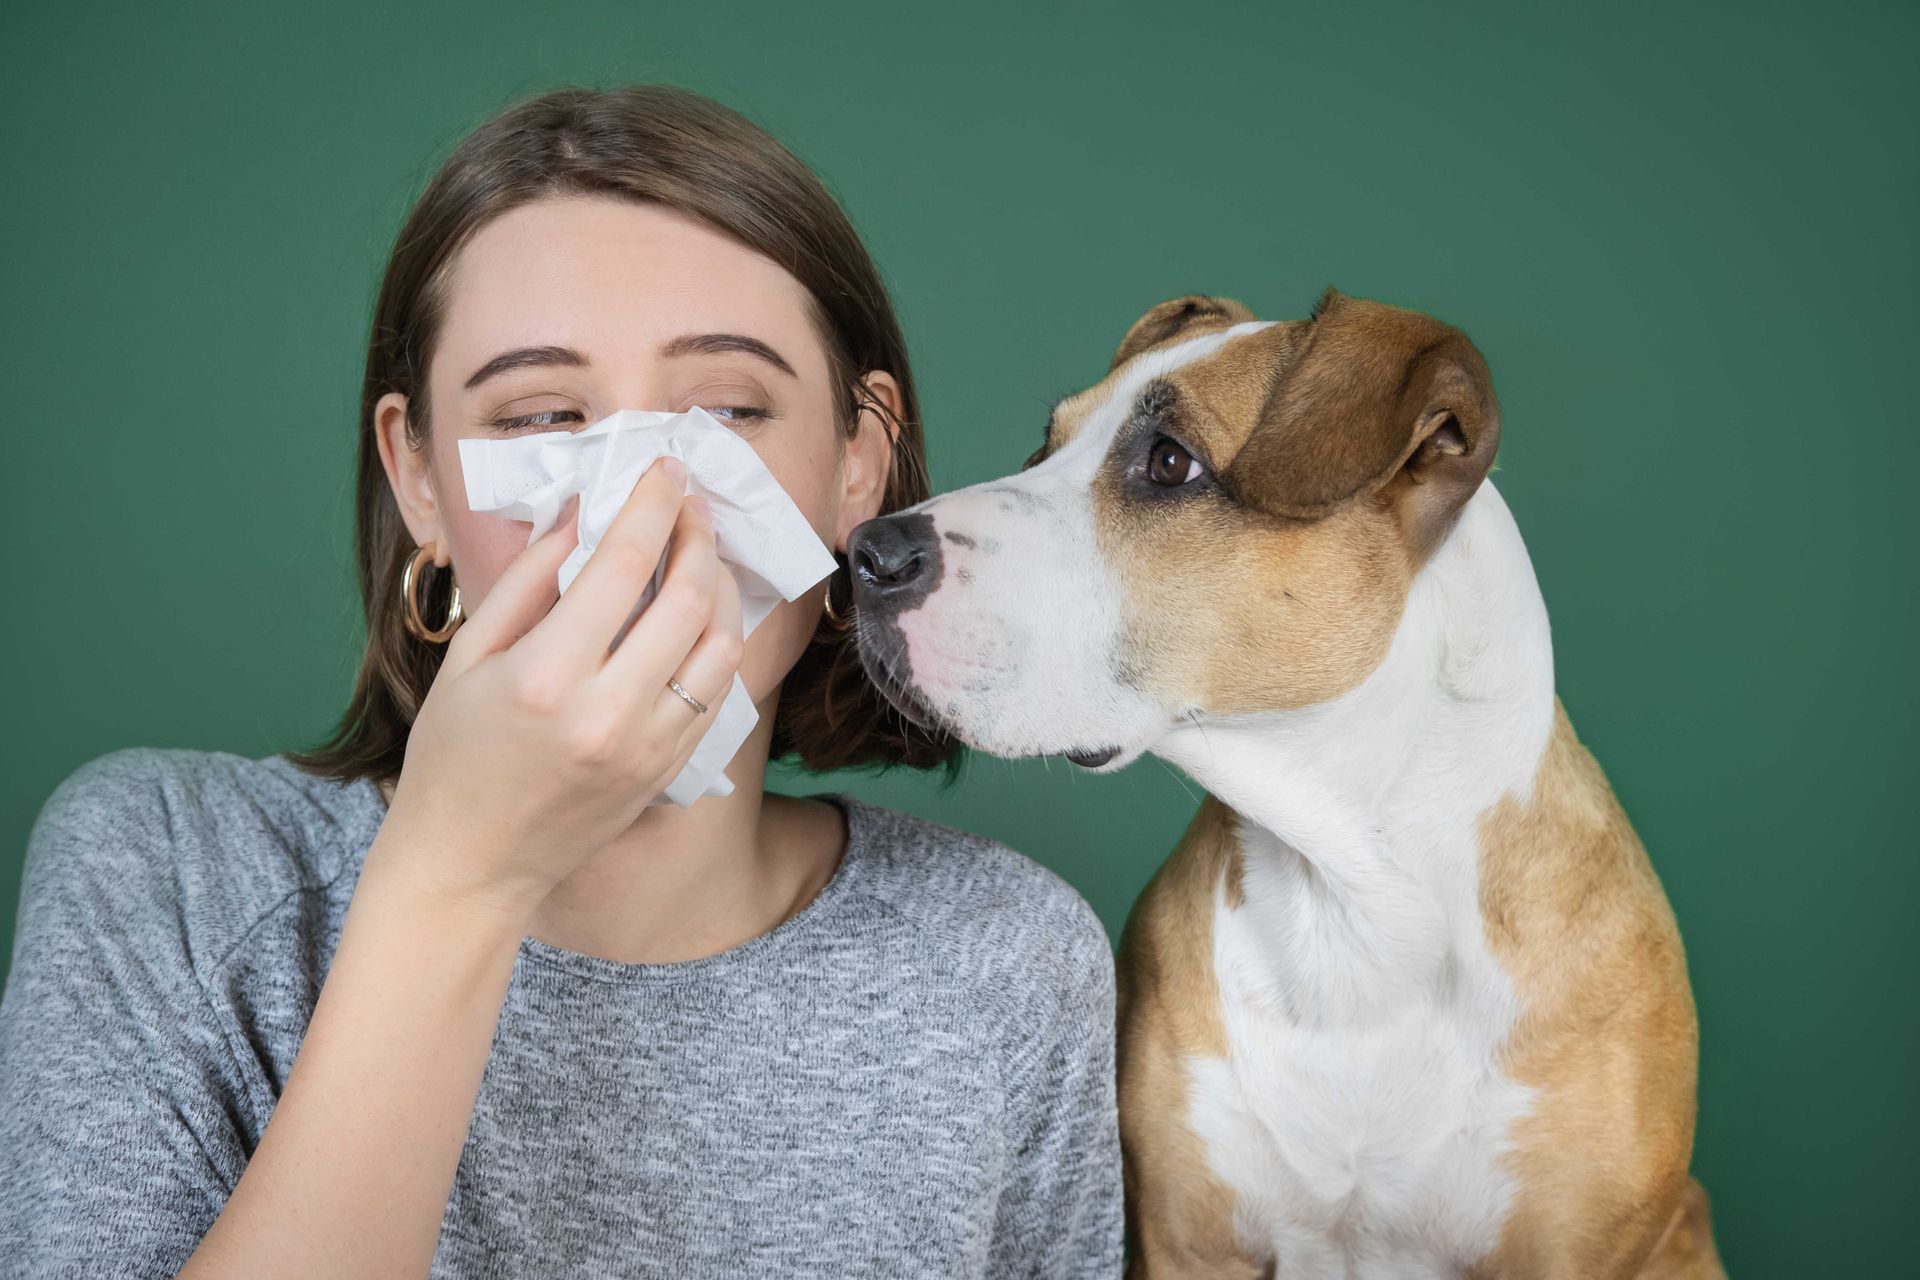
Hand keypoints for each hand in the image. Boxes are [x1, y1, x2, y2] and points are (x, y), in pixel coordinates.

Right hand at [378, 455, 743, 915]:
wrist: (472, 862)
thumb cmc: (453, 755)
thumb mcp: (469, 655)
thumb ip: (529, 577)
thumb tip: (583, 512)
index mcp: (546, 675)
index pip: (623, 564)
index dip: (653, 504)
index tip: (665, 469)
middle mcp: (607, 712)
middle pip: (687, 598)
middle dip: (698, 535)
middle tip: (691, 503)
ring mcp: (648, 746)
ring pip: (720, 645)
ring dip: (721, 586)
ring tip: (702, 553)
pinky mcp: (669, 769)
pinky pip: (717, 690)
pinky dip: (720, 640)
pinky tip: (702, 613)